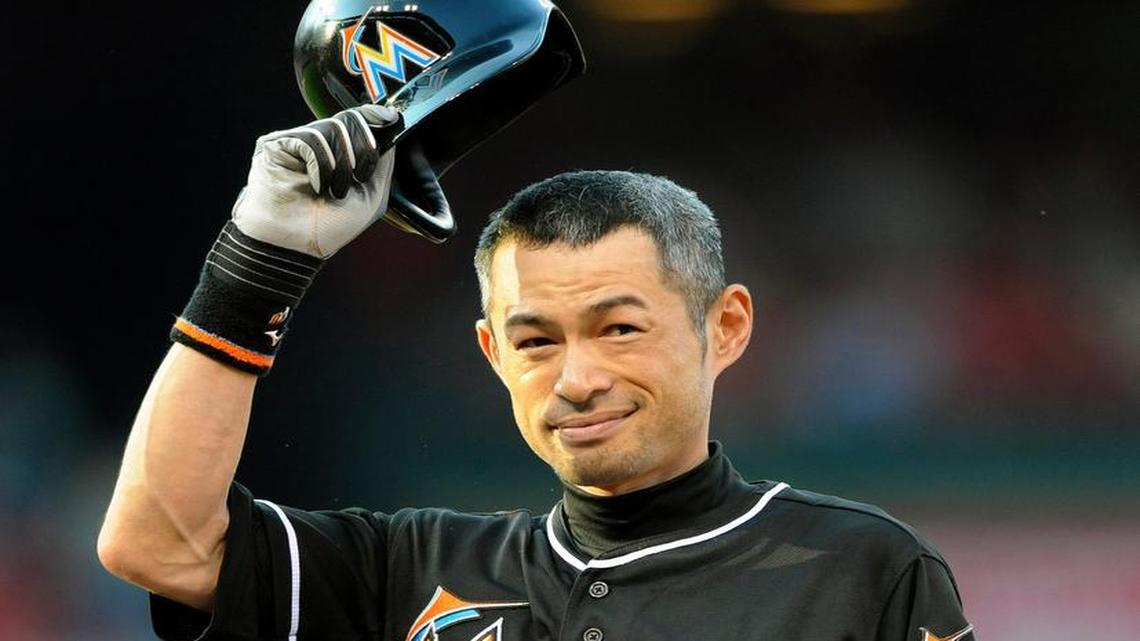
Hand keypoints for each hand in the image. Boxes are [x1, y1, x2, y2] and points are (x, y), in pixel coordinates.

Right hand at [231, 105, 399, 257]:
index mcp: (339, 152)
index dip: (374, 116)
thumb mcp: (373, 195)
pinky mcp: (276, 145)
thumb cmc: (331, 226)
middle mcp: (318, 143)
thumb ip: (383, 161)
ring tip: (333, 190)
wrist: (299, 245)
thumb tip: (389, 124)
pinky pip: (309, 139)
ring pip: (332, 127)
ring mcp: (296, 142)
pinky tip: (316, 184)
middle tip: (358, 178)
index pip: (358, 120)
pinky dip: (320, 164)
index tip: (390, 119)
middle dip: (363, 148)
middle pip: (350, 119)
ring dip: (341, 164)